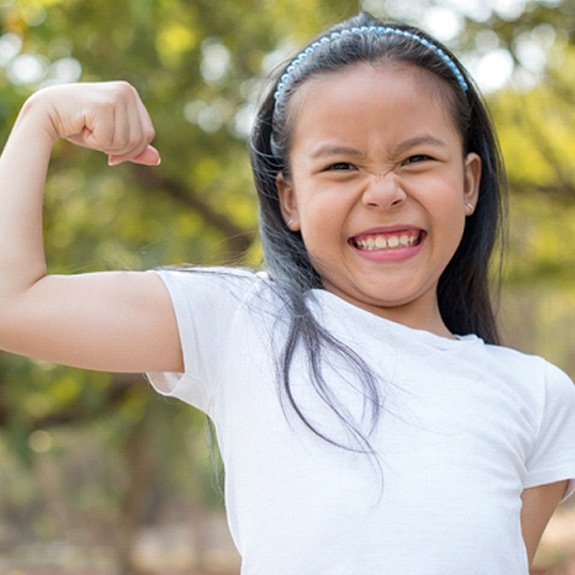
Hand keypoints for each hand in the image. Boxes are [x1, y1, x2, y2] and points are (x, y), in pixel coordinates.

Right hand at [30, 81, 159, 165]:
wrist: (46, 113)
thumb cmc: (80, 125)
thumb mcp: (112, 138)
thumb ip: (134, 148)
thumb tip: (157, 159)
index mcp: (132, 95)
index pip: (148, 134)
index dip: (131, 149)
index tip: (111, 149)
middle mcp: (127, 91)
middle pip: (139, 140)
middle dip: (118, 149)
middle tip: (96, 135)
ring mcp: (116, 96)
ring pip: (125, 142)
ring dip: (104, 145)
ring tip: (89, 128)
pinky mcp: (103, 105)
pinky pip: (109, 140)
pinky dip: (94, 142)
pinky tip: (82, 126)